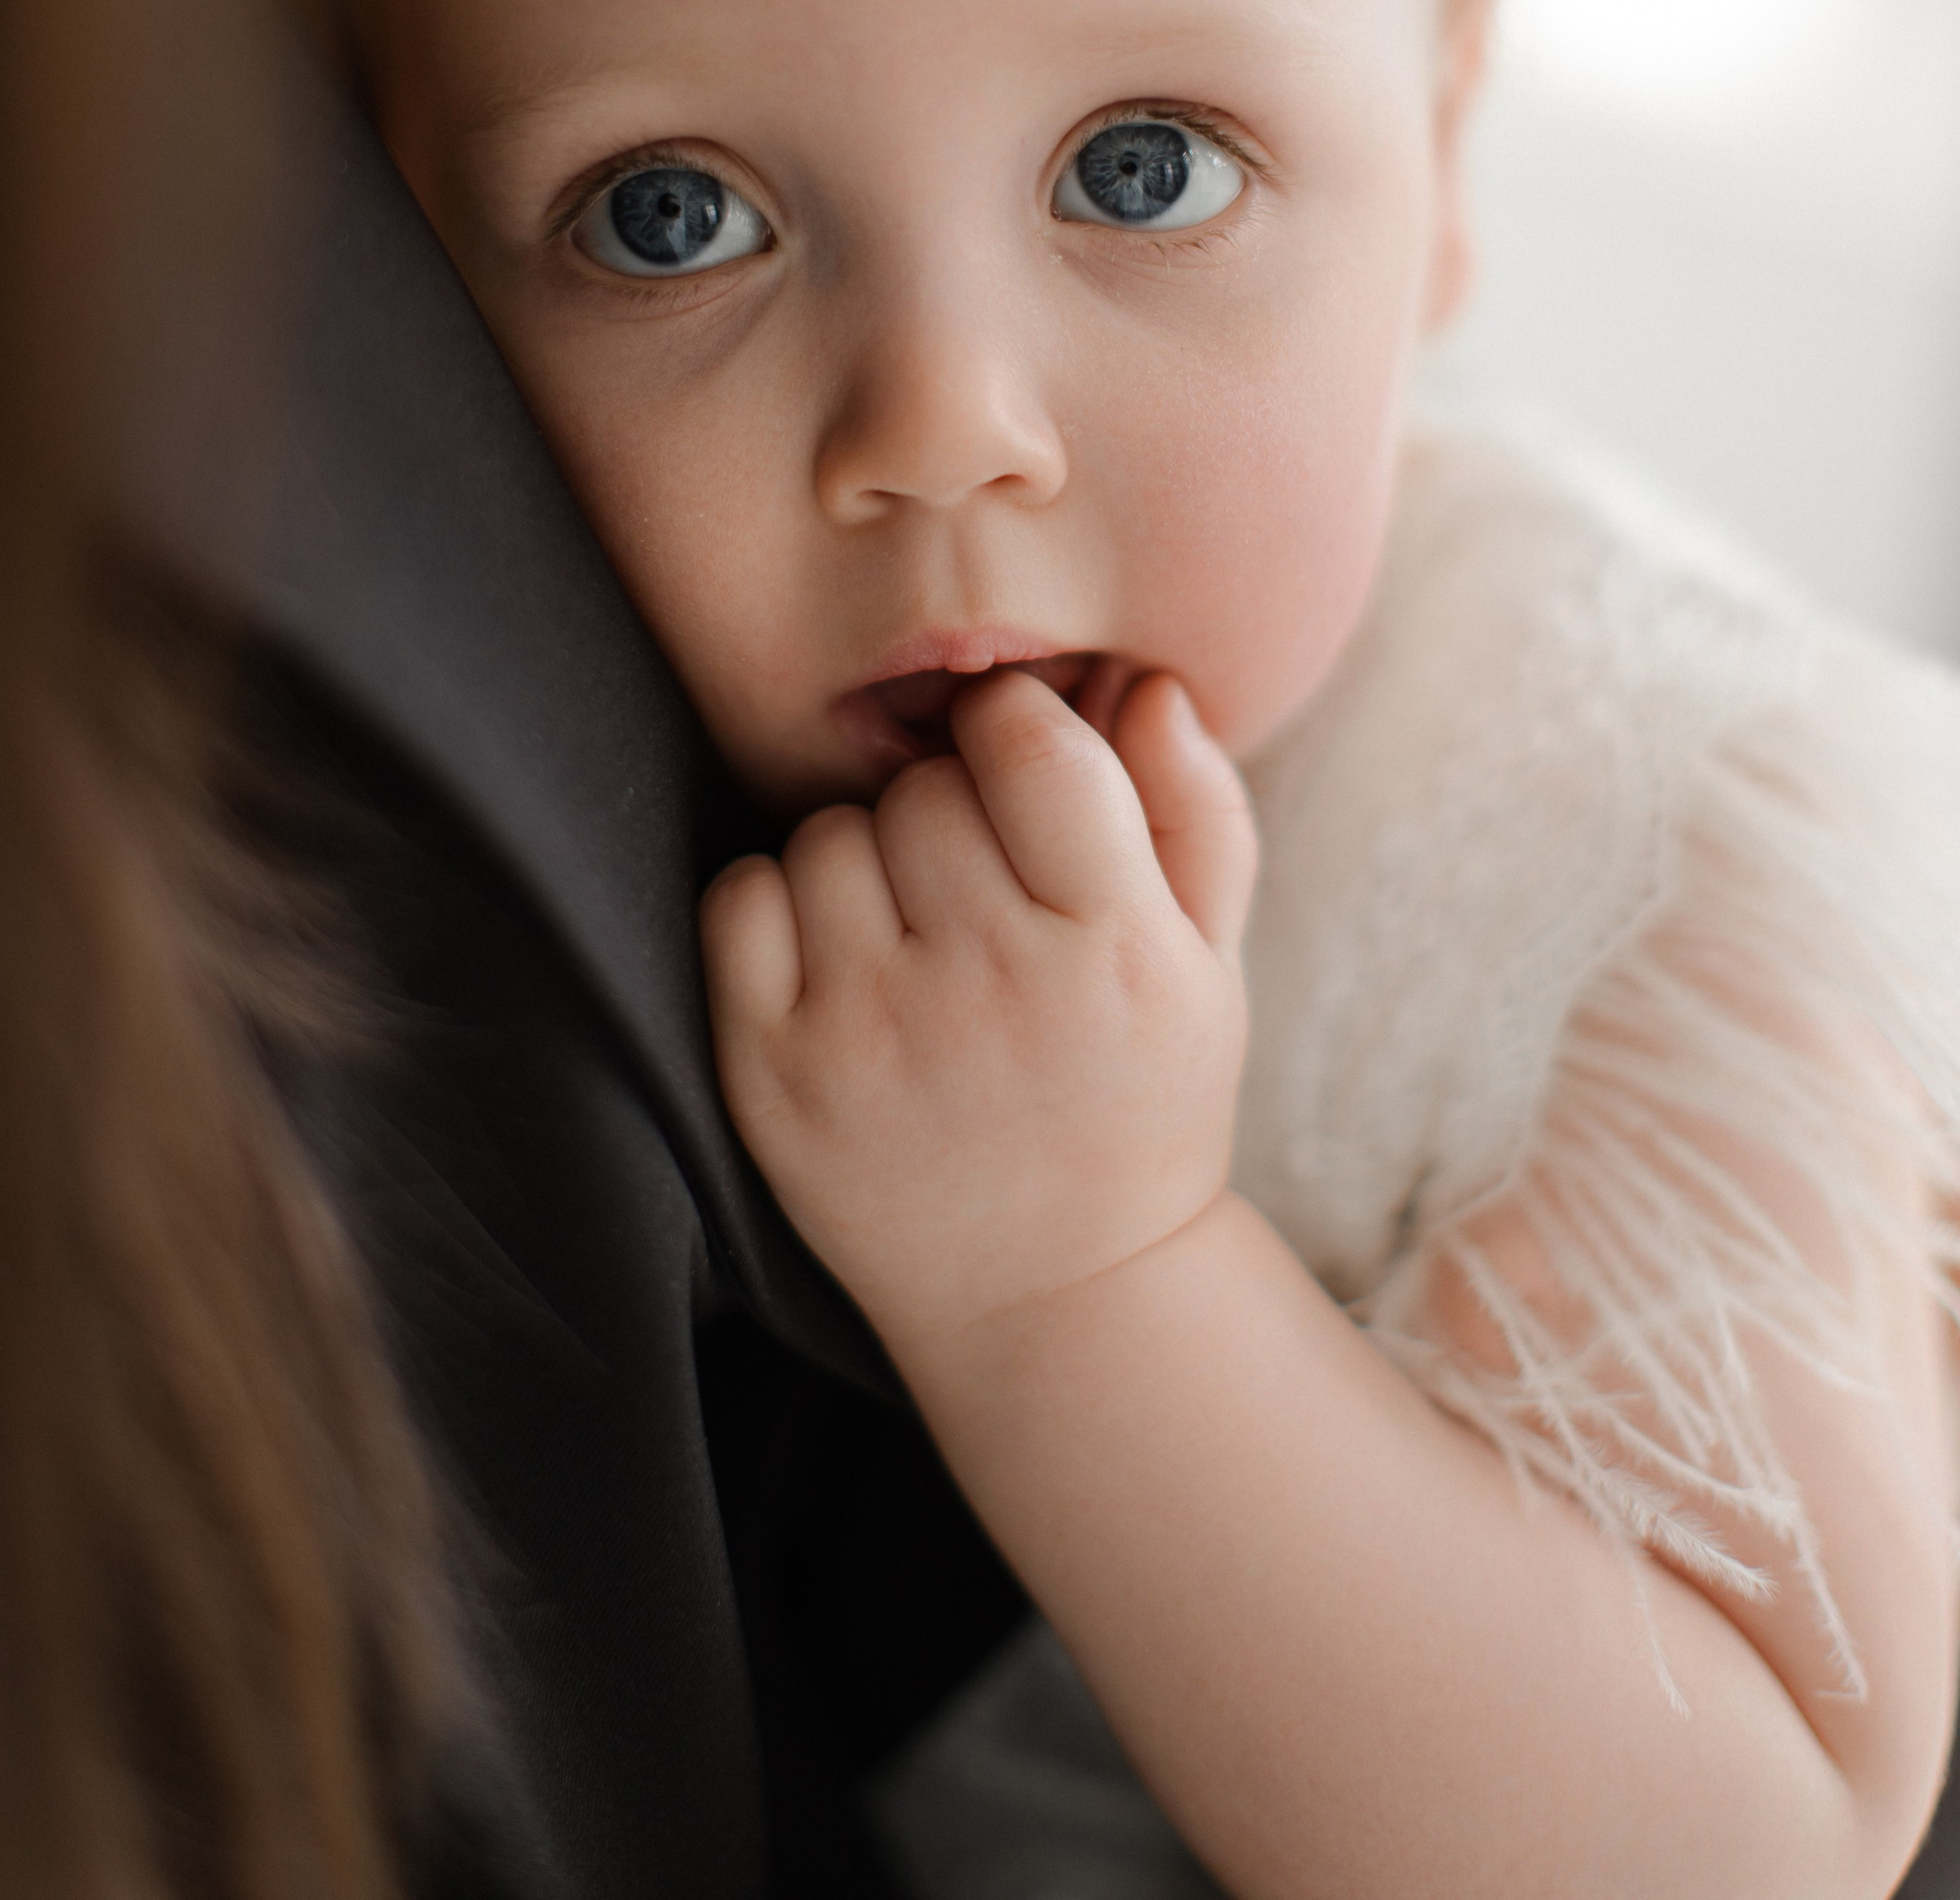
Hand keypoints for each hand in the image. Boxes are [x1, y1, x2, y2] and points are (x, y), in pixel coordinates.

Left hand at [700, 669, 1256, 1366]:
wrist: (1055, 1297)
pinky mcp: (772, 1077)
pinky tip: (836, 957)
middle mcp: (987, 990)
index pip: (1032, 749)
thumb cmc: (1138, 1103)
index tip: (1021, 763)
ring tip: (913, 932)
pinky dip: (775, 905)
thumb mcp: (1209, 967)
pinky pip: (740, 898)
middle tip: (976, 879)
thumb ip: (1196, 813)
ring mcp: (869, 1035)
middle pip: (924, 788)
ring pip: (829, 834)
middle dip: (949, 805)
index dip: (1018, 727)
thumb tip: (1144, 684)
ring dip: (866, 858)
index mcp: (1110, 950)